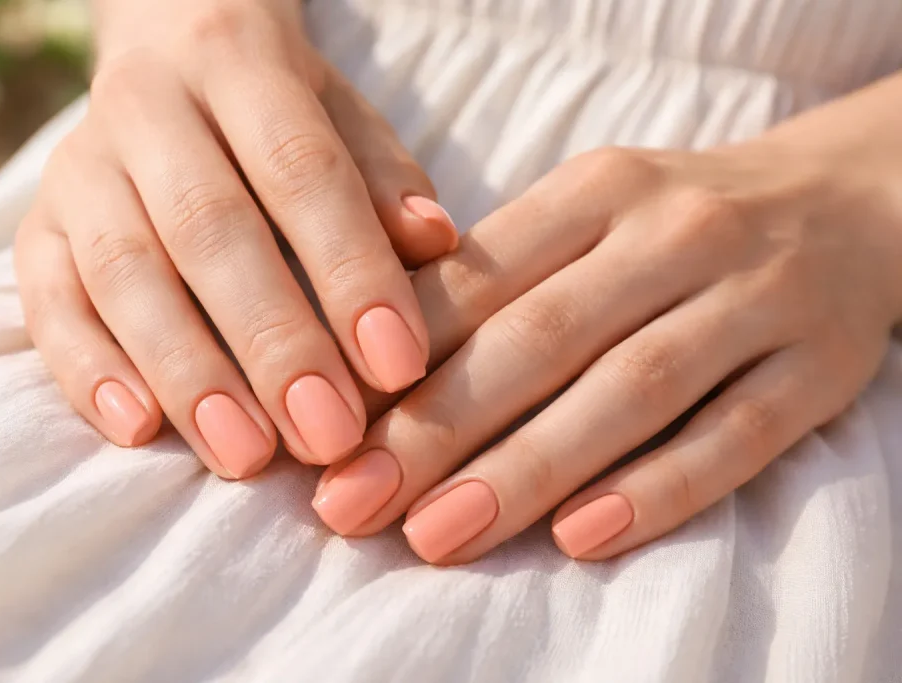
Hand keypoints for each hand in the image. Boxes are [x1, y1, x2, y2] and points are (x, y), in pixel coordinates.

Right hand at [15, 0, 457, 479]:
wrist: (162, 56)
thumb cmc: (275, 112)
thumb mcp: (342, 118)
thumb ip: (383, 180)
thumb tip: (434, 242)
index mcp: (237, 60)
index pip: (301, 168)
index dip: (350, 269)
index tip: (397, 365)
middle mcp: (146, 106)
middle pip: (208, 228)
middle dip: (274, 341)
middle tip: (329, 435)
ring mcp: (78, 167)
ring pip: (124, 271)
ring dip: (188, 372)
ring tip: (246, 456)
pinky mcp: (34, 226)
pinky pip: (46, 301)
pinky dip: (87, 369)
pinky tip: (137, 430)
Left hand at [311, 141, 901, 563]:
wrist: (845, 204)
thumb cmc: (674, 227)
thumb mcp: (588, 216)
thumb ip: (496, 280)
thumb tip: (375, 377)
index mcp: (598, 189)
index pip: (481, 279)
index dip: (394, 361)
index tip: (325, 435)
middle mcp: (674, 234)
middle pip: (540, 338)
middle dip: (434, 428)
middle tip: (352, 503)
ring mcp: (754, 301)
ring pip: (628, 392)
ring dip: (525, 471)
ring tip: (436, 535)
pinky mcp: (816, 369)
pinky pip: (732, 438)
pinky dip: (654, 491)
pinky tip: (579, 539)